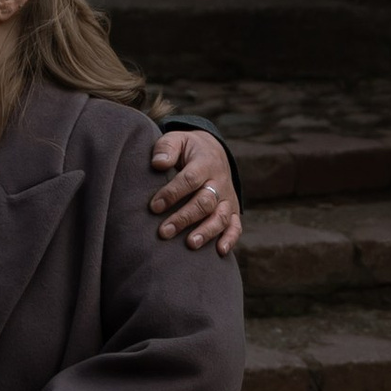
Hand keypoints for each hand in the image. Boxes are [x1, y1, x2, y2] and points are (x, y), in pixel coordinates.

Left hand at [150, 127, 240, 256]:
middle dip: (184, 218)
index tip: (154, 207)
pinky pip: (236, 226)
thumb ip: (166, 148)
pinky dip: (230, 239)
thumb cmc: (187, 149)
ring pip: (221, 216)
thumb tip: (158, 164)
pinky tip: (219, 251)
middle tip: (164, 232)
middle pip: (205, 202)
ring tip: (190, 244)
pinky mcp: (233, 210)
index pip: (189, 179)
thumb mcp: (176, 139)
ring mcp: (228, 197)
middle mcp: (219, 181)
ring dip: (206, 231)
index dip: (172, 193)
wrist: (213, 151)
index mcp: (205, 162)